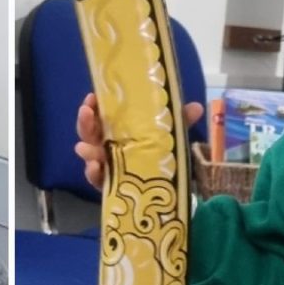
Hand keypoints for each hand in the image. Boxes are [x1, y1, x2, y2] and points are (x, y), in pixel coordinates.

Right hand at [75, 92, 202, 190]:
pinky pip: (97, 179)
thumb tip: (198, 107)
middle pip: (89, 132)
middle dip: (85, 122)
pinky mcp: (108, 184)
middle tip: (86, 112)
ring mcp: (105, 164)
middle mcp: (107, 144)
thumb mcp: (168, 135)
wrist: (160, 187)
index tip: (92, 97)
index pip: (101, 114)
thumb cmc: (156, 152)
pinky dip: (93, 173)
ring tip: (86, 148)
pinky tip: (95, 168)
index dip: (93, 106)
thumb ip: (179, 122)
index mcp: (118, 129)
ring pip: (90, 155)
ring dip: (87, 150)